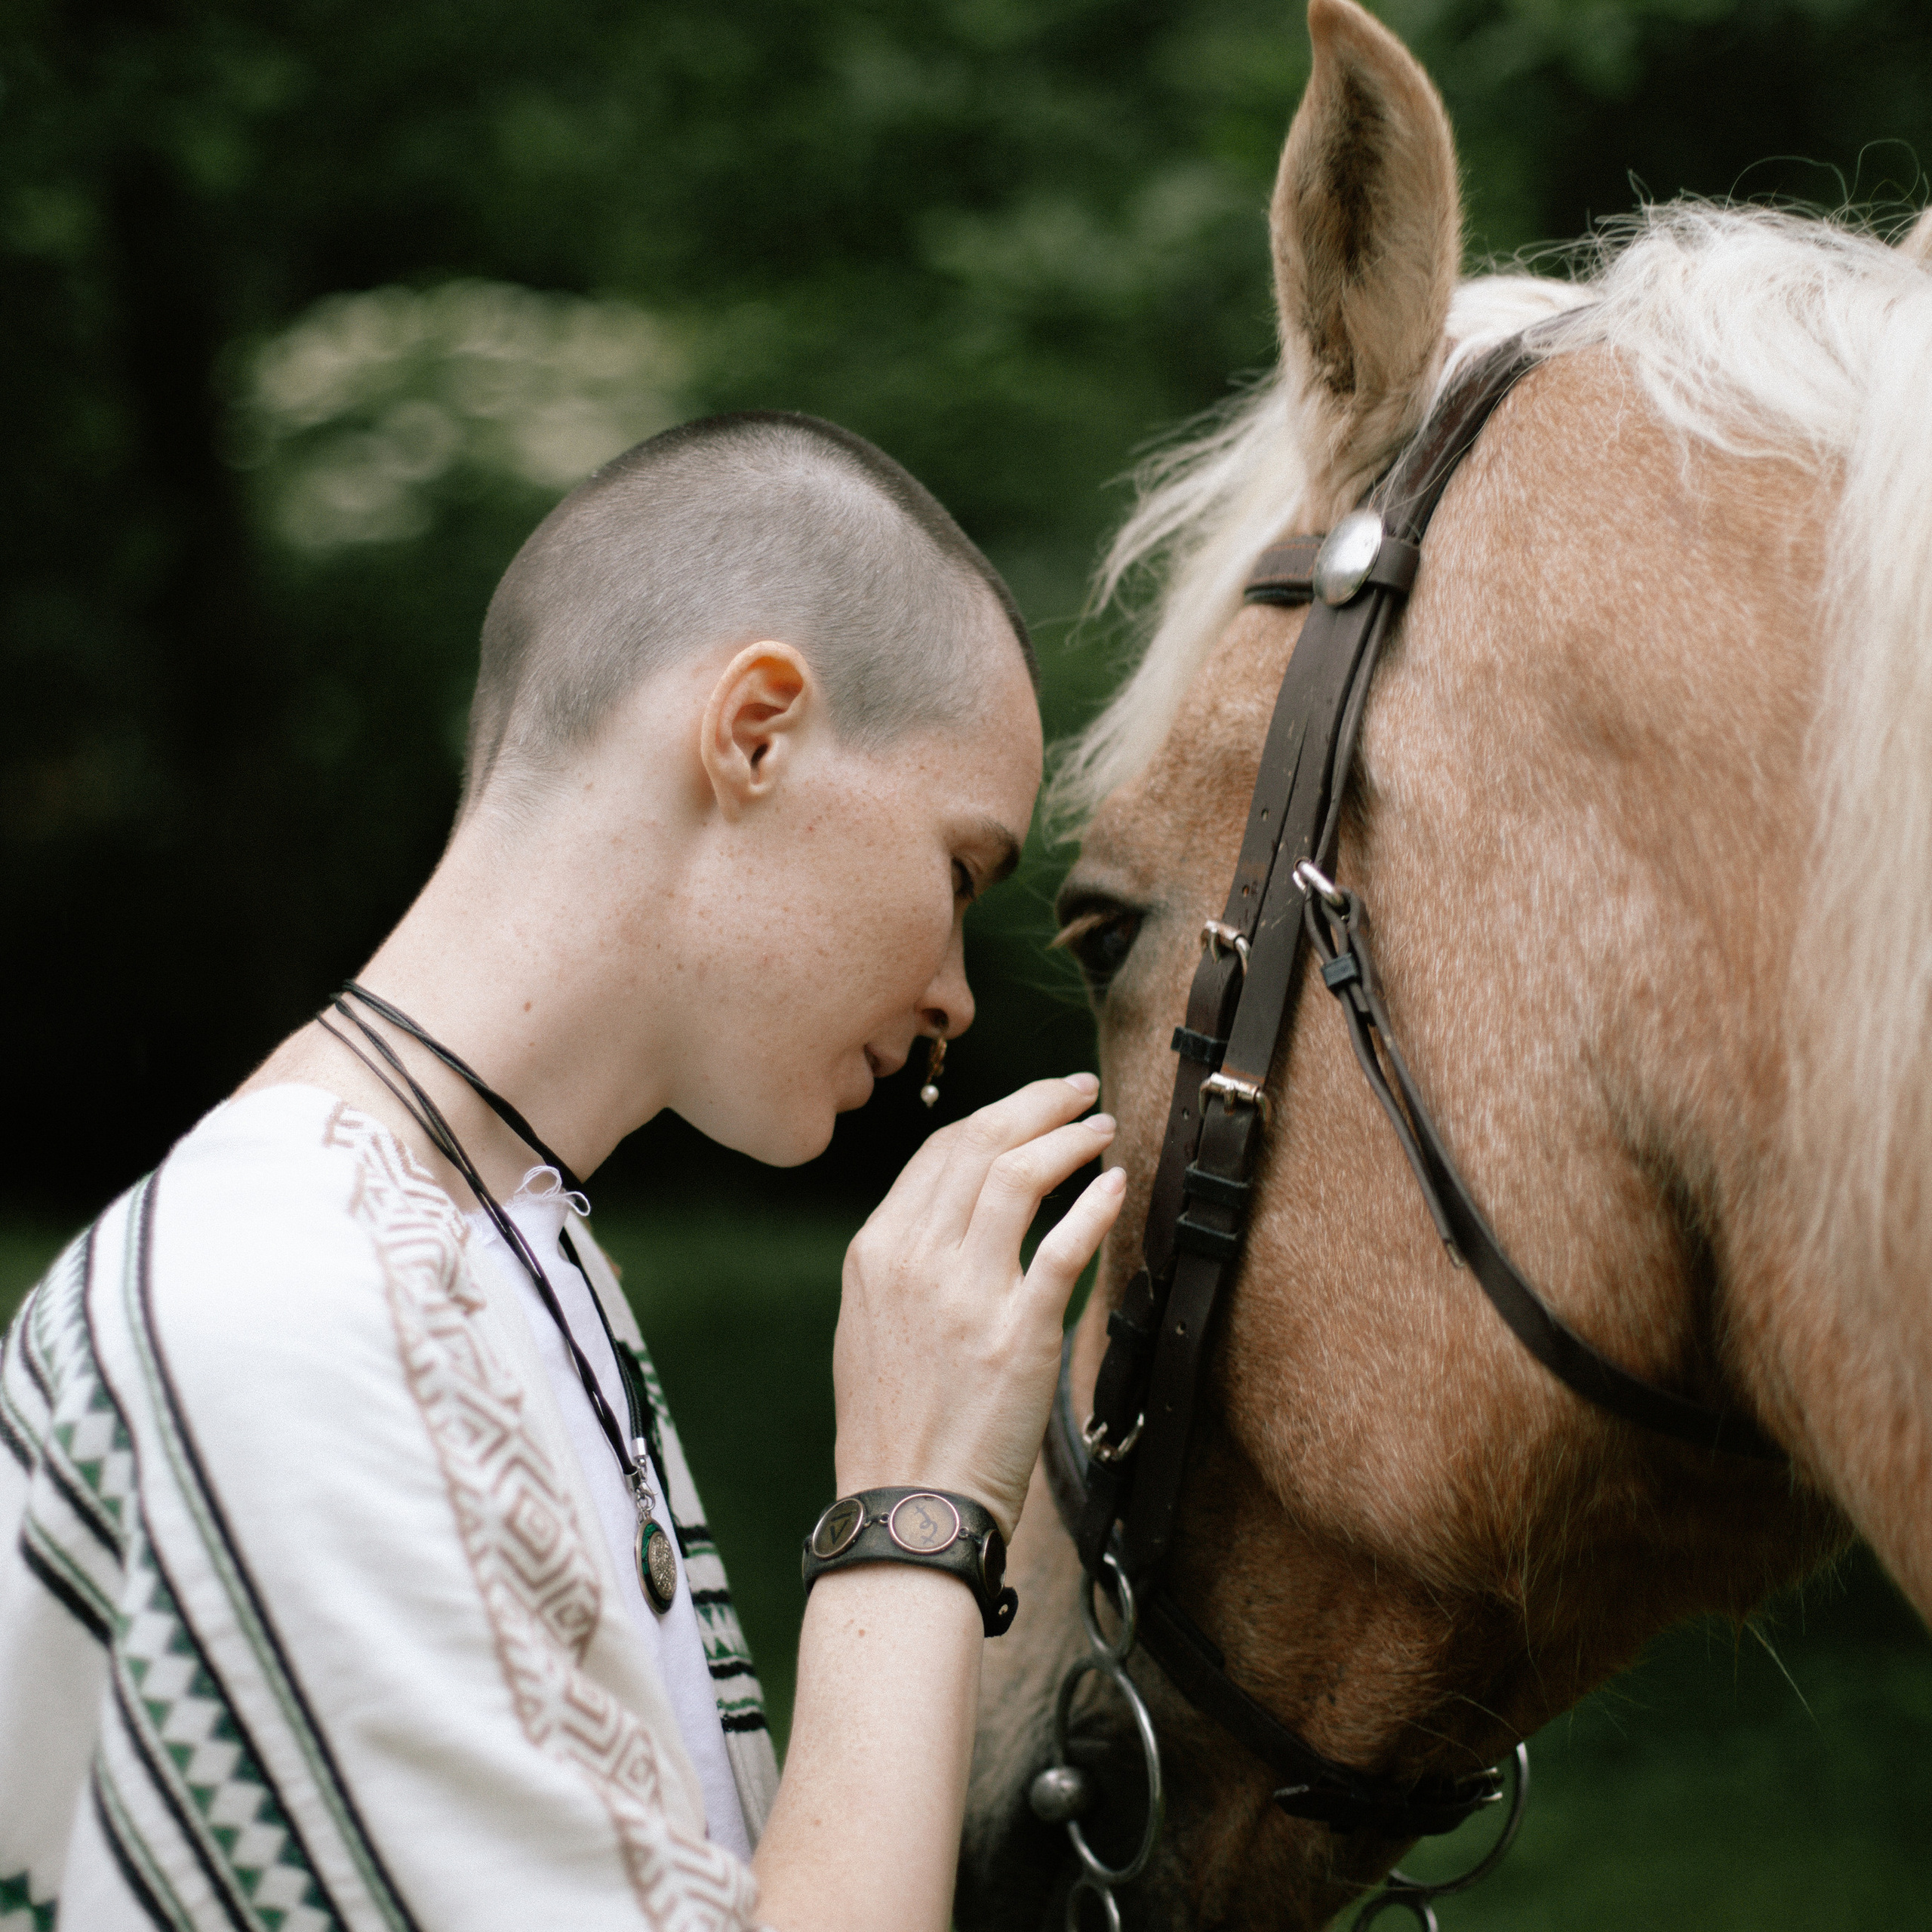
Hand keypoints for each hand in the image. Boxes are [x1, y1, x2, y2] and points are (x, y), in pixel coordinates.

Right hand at [832, 1074, 1126, 1538]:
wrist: (907, 1507)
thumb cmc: (893, 1425)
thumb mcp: (872, 1324)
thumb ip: (908, 1260)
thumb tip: (956, 1211)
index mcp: (876, 1251)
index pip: (942, 1150)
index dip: (997, 1113)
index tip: (1035, 1103)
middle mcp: (915, 1259)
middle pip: (982, 1144)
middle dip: (1037, 1104)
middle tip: (1079, 1090)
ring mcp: (966, 1294)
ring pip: (1020, 1176)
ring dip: (1069, 1141)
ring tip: (1102, 1130)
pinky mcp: (1017, 1334)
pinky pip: (1064, 1247)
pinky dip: (1094, 1206)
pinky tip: (1115, 1186)